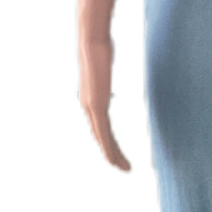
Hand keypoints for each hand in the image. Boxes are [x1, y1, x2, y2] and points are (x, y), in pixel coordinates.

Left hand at [79, 32, 130, 169]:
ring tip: (124, 168)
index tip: (117, 151)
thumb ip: (105, 71)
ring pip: (102, 139)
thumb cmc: (99, 47)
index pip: (100, 125)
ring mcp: (91, 107)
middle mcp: (87, 106)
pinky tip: (114, 160)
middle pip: (100, 136)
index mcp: (90, 98)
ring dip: (112, 155)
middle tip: (123, 167)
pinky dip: (109, 149)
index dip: (109, 140)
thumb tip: (108, 61)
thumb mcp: (104, 64)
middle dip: (112, 153)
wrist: (91, 42)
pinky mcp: (96, 107)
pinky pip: (103, 133)